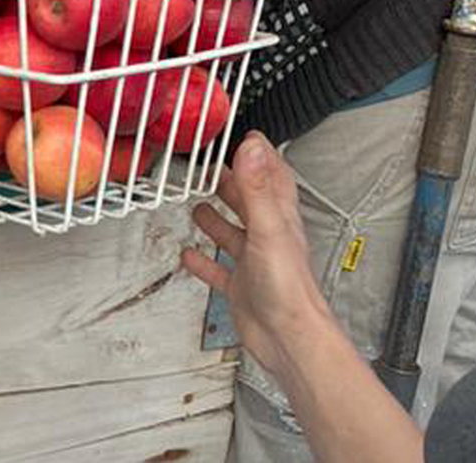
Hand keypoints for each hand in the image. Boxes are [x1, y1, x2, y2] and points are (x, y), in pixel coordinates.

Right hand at [180, 133, 334, 377]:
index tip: (246, 138)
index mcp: (279, 219)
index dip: (261, 157)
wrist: (288, 338)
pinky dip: (202, 261)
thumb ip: (256, 187)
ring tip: (197, 205)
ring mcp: (254, 262)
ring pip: (233, 234)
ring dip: (216, 219)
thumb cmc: (287, 288)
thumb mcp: (268, 229)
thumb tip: (251, 147)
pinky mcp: (240, 286)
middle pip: (250, 203)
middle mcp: (268, 238)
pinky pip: (218, 270)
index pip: (273, 178)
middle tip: (211, 168)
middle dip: (233, 184)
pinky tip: (188, 257)